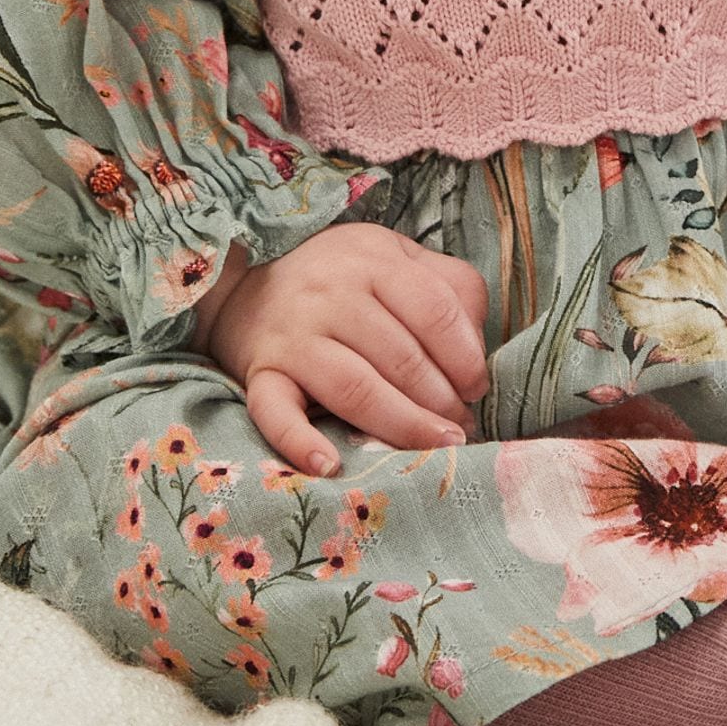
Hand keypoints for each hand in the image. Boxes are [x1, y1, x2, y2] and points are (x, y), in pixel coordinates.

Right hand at [195, 223, 489, 478]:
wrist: (247, 281)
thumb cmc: (342, 276)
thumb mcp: (398, 258)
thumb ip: (448, 287)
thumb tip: (477, 345)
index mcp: (375, 262)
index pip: (433, 310)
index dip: (465, 355)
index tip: (478, 387)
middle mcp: (332, 295)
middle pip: (399, 356)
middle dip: (440, 400)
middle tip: (461, 429)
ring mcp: (294, 336)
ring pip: (354, 388)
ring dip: (401, 424)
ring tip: (434, 448)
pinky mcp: (261, 374)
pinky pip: (276, 412)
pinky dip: (299, 442)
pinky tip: (330, 466)